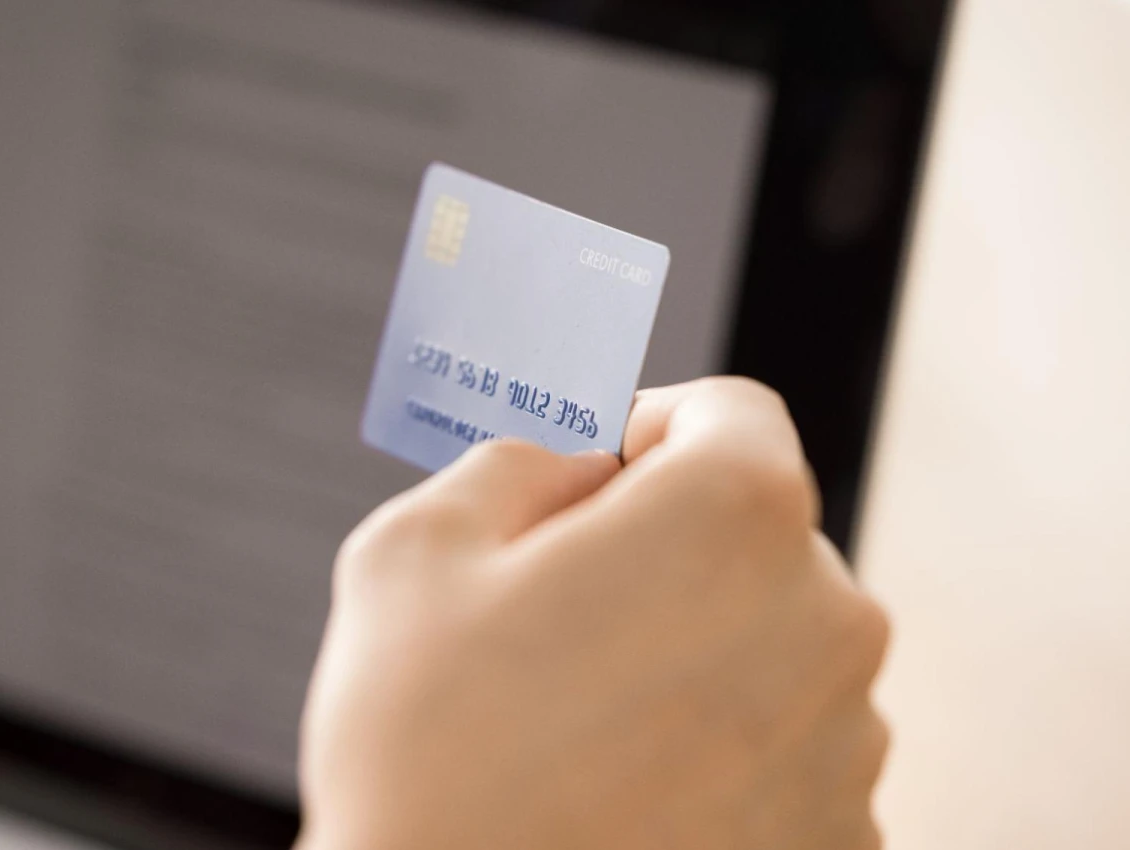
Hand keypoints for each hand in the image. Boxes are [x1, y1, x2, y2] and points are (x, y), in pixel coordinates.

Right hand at [297, 377, 888, 849]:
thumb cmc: (426, 759)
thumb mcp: (415, 553)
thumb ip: (513, 466)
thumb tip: (572, 466)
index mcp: (734, 517)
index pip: (730, 414)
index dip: (652, 429)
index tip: (600, 478)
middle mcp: (827, 621)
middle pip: (754, 538)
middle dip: (667, 550)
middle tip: (560, 612)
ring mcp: (845, 747)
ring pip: (770, 647)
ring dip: (694, 656)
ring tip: (577, 721)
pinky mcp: (838, 841)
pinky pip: (782, 752)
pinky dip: (719, 753)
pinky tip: (622, 792)